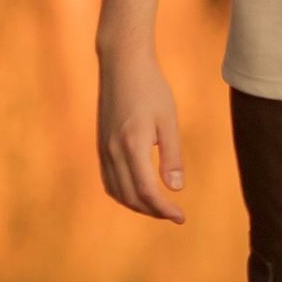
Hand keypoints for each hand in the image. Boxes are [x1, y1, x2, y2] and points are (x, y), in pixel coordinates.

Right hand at [96, 45, 185, 223]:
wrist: (121, 65)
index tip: (181, 216)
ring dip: (137, 205)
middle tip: (174, 214)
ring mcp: (103, 149)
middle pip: (130, 197)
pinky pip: (108, 180)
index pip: (147, 191)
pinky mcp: (100, 145)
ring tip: (159, 206)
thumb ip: (172, 155)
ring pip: (117, 191)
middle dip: (153, 211)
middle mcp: (113, 152)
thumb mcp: (168, 120)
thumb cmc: (151, 89)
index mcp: (132, 146)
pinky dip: (123, 193)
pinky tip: (138, 192)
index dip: (164, 209)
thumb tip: (176, 188)